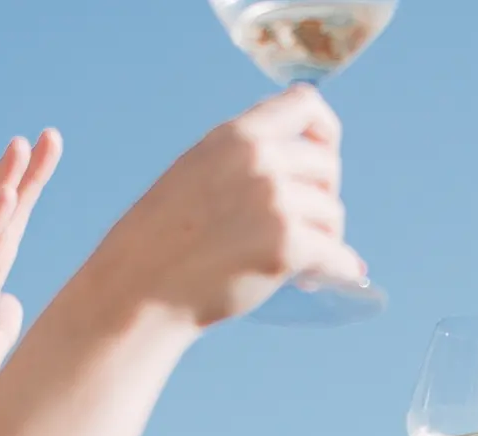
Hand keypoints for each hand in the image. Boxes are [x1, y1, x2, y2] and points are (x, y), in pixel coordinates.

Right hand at [73, 88, 362, 328]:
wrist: (140, 289)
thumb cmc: (165, 238)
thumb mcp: (198, 170)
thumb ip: (246, 156)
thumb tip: (304, 162)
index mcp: (237, 136)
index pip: (306, 104)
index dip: (325, 132)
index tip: (322, 160)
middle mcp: (259, 160)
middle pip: (328, 166)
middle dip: (322, 197)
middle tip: (304, 226)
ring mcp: (274, 202)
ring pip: (332, 214)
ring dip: (323, 239)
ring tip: (296, 262)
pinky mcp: (286, 246)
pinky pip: (337, 256)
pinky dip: (337, 271)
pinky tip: (315, 280)